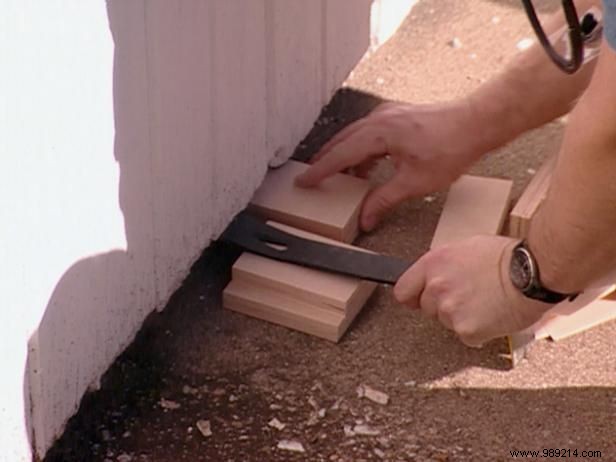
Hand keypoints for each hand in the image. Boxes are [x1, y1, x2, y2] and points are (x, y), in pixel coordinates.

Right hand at [295, 101, 483, 230]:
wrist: (476, 123)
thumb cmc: (451, 147)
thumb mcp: (414, 182)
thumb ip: (384, 200)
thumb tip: (365, 219)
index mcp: (378, 133)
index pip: (339, 155)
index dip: (320, 171)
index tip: (303, 182)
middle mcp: (378, 120)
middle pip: (341, 142)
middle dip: (325, 162)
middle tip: (311, 178)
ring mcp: (388, 115)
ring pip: (354, 137)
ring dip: (343, 157)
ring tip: (335, 177)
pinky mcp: (397, 117)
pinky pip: (368, 134)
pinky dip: (360, 151)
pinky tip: (364, 167)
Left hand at [393, 236, 552, 346]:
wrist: (533, 272)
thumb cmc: (507, 257)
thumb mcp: (465, 248)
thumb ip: (442, 265)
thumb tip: (432, 277)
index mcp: (433, 264)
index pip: (403, 291)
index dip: (414, 296)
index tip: (420, 299)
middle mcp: (436, 287)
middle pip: (427, 309)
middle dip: (444, 306)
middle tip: (469, 296)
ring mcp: (450, 310)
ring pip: (447, 323)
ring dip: (462, 318)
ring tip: (485, 302)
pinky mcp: (466, 329)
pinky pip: (467, 336)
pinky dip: (479, 331)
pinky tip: (493, 315)